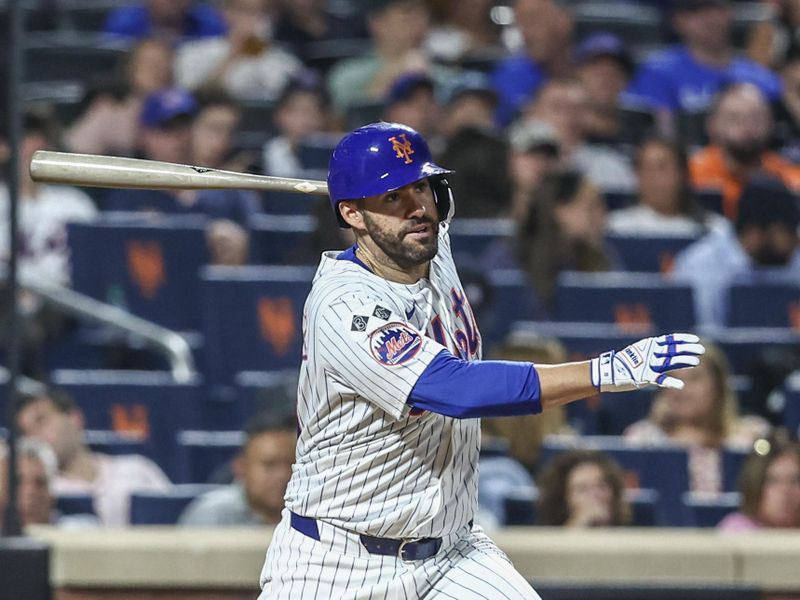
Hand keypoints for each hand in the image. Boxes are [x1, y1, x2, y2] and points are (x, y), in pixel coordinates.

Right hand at [590, 333, 704, 392]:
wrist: (607, 372)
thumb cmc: (623, 364)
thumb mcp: (637, 353)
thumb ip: (651, 352)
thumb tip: (664, 351)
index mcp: (648, 345)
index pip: (670, 339)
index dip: (684, 339)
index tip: (696, 339)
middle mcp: (650, 352)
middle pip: (673, 349)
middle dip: (688, 349)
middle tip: (701, 349)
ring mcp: (648, 364)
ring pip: (670, 361)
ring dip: (684, 361)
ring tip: (696, 362)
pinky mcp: (645, 377)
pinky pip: (661, 380)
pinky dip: (672, 383)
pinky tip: (682, 386)